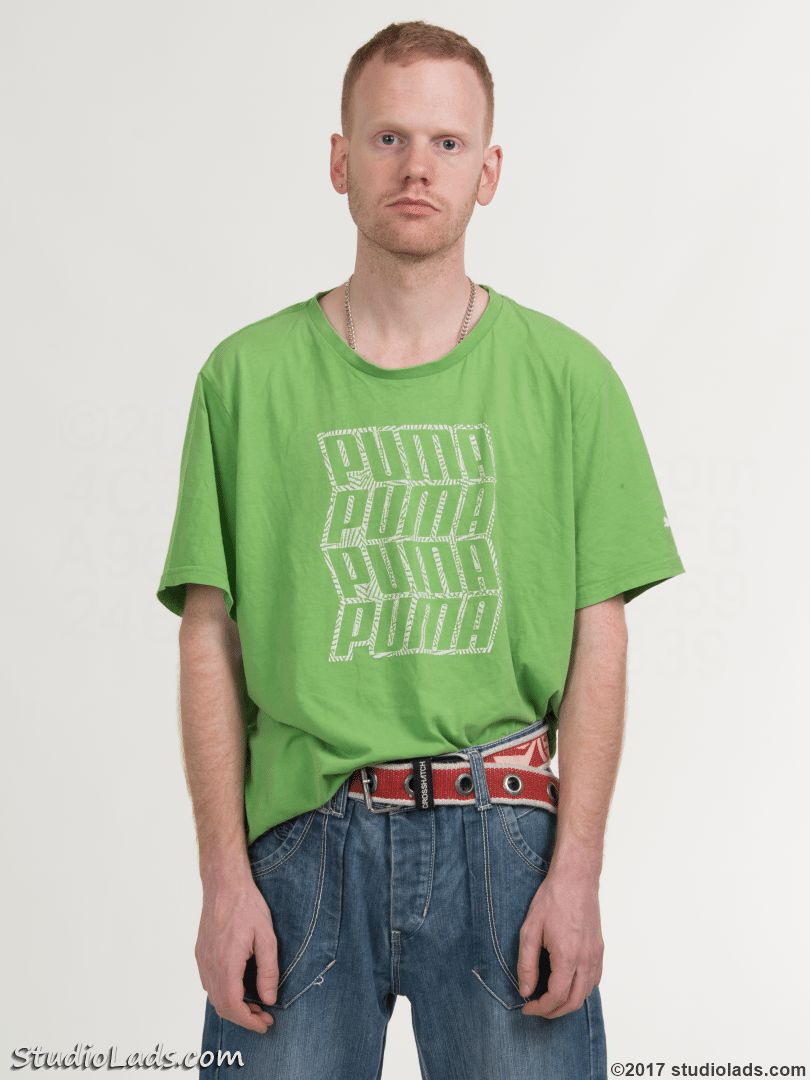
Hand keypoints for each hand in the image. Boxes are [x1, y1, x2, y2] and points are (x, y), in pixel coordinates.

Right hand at [195, 876, 278, 1032]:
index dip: (248, 1021)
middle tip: (264, 1017)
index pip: (233, 1005)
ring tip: (255, 1005)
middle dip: (243, 1018)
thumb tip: (269, 999)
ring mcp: (202, 960)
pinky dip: (223, 994)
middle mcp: (210, 965)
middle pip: (222, 1006)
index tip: (264, 1025)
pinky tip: (240, 988)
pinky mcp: (200, 953)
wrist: (224, 884)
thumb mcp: (267, 937)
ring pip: (214, 997)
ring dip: (233, 1007)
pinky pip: (209, 983)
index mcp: (227, 962)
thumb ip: (268, 971)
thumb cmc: (247, 907)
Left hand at [517, 869, 602, 1018]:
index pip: (556, 996)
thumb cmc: (552, 898)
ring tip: (550, 999)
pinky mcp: (600, 949)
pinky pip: (594, 980)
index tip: (527, 1007)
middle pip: (574, 1001)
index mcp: (567, 955)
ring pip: (587, 993)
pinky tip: (567, 984)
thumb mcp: (530, 929)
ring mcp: (596, 955)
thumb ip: (526, 963)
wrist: (576, 878)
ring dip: (568, 1002)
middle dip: (554, 1011)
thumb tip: (525, 990)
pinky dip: (581, 990)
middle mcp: (586, 959)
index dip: (540, 1007)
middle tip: (537, 1008)